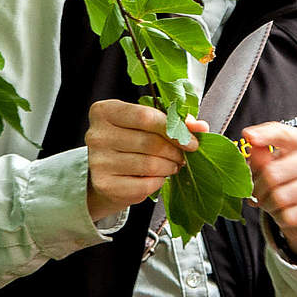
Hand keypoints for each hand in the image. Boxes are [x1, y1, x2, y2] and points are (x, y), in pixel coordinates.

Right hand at [85, 100, 206, 221]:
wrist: (108, 172)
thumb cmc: (132, 141)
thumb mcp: (150, 123)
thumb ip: (175, 121)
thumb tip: (200, 127)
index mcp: (105, 111)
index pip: (146, 116)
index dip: (174, 129)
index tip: (192, 141)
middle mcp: (96, 134)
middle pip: (150, 142)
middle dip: (175, 151)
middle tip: (183, 156)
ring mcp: (98, 161)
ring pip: (149, 165)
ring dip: (169, 167)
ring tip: (172, 166)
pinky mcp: (104, 184)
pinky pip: (144, 185)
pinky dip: (157, 182)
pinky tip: (157, 178)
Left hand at [244, 122, 296, 260]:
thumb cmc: (286, 180)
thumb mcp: (271, 164)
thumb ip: (260, 154)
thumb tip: (252, 142)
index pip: (283, 134)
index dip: (264, 135)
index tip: (249, 136)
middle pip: (272, 174)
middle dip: (258, 188)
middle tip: (257, 192)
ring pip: (280, 197)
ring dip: (268, 205)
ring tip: (271, 202)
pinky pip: (290, 215)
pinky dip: (280, 218)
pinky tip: (284, 212)